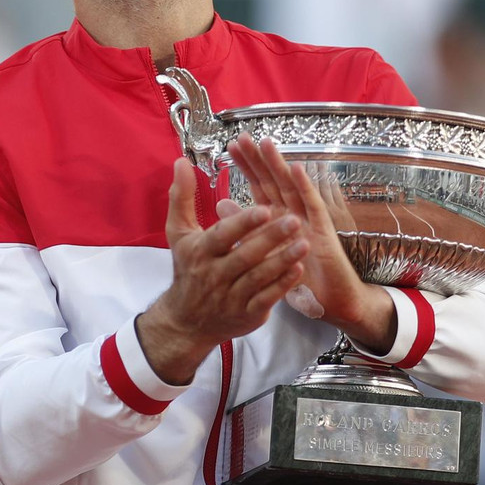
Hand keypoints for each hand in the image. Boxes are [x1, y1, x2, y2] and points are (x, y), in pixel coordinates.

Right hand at [137, 158, 309, 384]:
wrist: (186, 321)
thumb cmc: (188, 269)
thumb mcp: (178, 233)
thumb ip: (182, 197)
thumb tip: (182, 162)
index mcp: (200, 252)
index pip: (223, 235)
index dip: (243, 223)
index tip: (264, 208)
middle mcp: (215, 275)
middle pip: (245, 256)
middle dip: (271, 238)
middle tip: (295, 220)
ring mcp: (232, 297)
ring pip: (260, 278)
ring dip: (283, 260)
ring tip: (305, 243)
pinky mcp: (247, 314)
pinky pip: (267, 298)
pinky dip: (283, 285)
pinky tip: (299, 269)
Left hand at [226, 134, 395, 353]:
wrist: (329, 300)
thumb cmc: (299, 275)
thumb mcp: (263, 251)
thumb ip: (244, 227)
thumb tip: (220, 203)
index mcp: (277, 218)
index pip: (259, 187)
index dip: (247, 167)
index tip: (231, 147)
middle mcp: (292, 214)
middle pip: (273, 182)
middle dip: (259, 160)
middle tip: (243, 138)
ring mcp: (309, 220)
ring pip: (292, 188)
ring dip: (279, 166)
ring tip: (266, 144)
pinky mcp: (323, 232)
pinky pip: (314, 207)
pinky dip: (306, 188)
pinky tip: (297, 169)